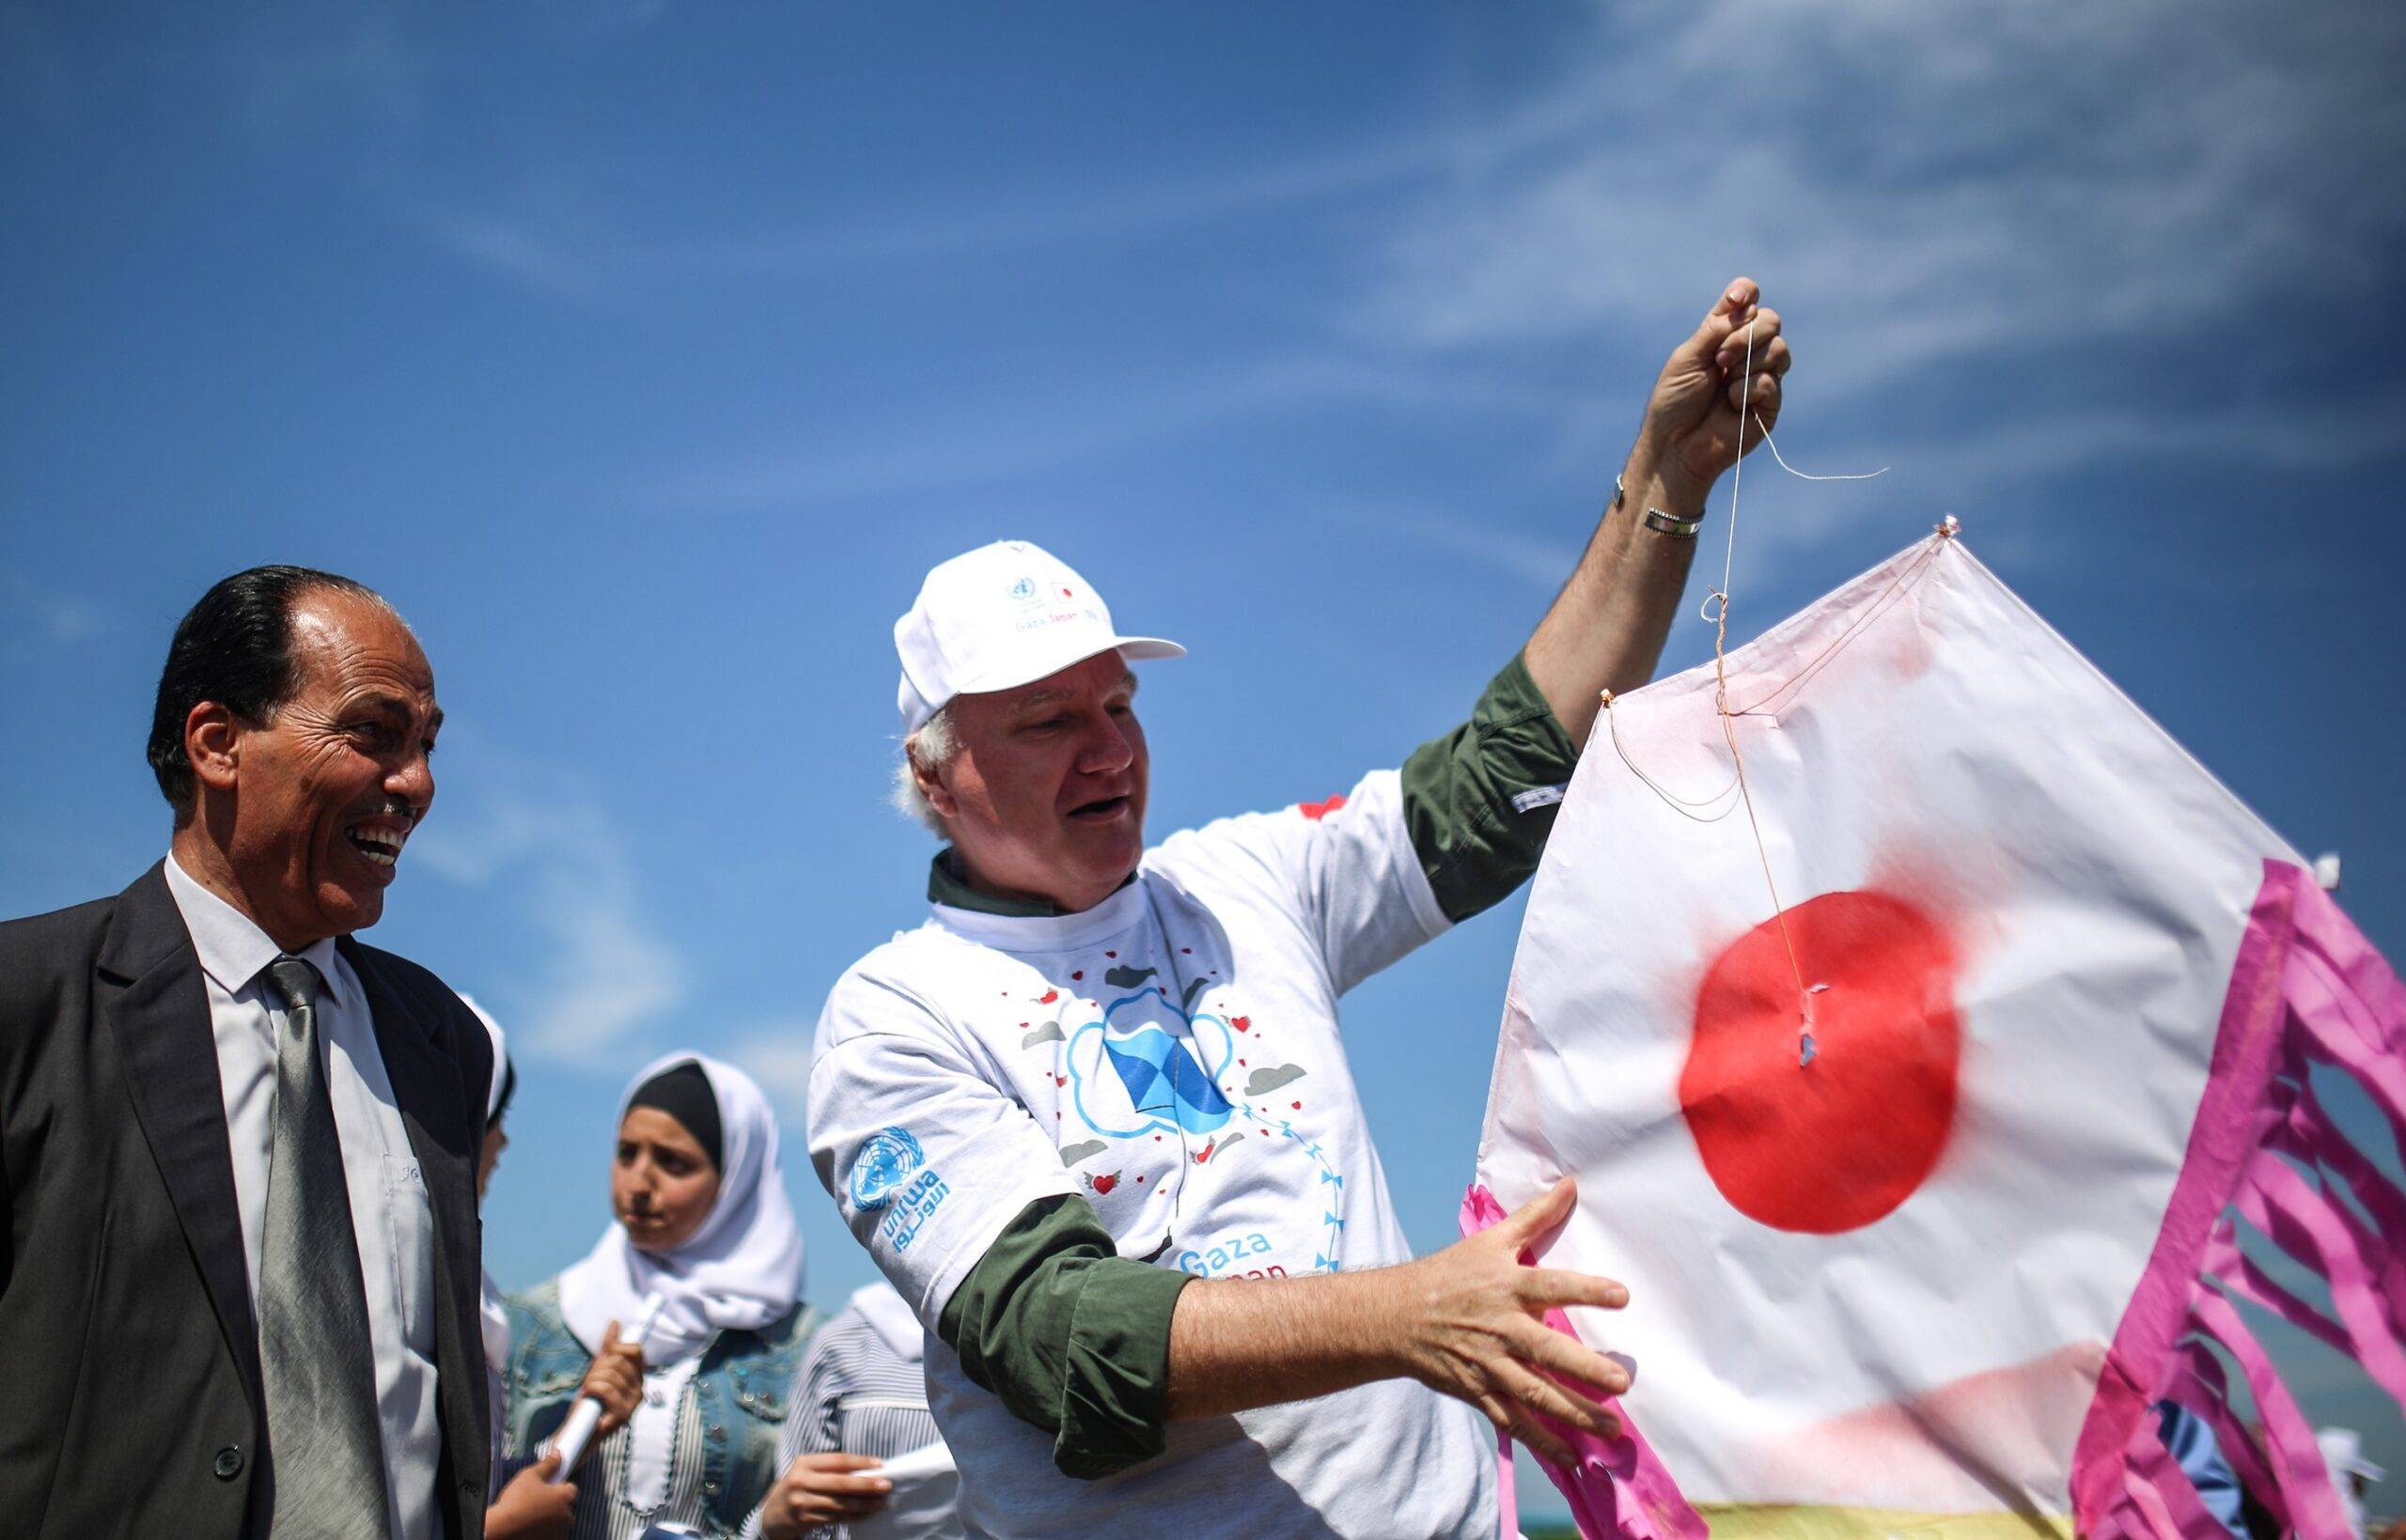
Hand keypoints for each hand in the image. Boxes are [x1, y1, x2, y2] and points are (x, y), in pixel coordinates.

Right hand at [485, 1452, 576, 1539]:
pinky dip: (545, 1530)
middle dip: (556, 1503)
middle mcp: (566, 1515)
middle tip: (537, 1501)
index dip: (560, 1486)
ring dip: (551, 1518)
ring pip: (559, 1521)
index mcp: (565, 1497)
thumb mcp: (530, 1475)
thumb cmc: (516, 1500)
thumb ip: (547, 1465)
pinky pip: (552, 1533)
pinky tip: (530, 1525)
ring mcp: (559, 1531)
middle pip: (566, 1506)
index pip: (571, 1488)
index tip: (549, 1487)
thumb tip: (557, 1454)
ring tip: (531, 1514)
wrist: (502, 1527)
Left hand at [580, 1319, 644, 1439]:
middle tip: (590, 1382)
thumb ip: (608, 1348)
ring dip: (591, 1380)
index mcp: (636, 1377)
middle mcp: (640, 1389)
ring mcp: (633, 1403)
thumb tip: (615, 1323)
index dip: (616, 1348)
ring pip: (610, 1374)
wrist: (577, 1432)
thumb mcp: (598, 1371)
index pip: (635, 1350)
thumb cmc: (589, 1401)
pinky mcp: (623, 1414)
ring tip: (588, 1393)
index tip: (603, 1355)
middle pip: (618, 1360)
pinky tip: (589, 1398)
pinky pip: (605, 1389)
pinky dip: (592, 1389)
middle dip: (598, 1368)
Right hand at [760, 1452, 892, 1537]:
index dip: (861, 1462)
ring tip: (882, 1502)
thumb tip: (867, 1469)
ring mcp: (802, 1502)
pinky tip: (868, 1513)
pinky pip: (836, 1518)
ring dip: (865, 1504)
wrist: (771, 1515)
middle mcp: (801, 1481)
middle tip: (887, 1485)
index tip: (880, 1465)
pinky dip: (855, 1516)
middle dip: (866, 1485)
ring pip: (841, 1504)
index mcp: (804, 1463)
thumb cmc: (798, 1486)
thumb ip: (830, 1468)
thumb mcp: (807, 1471)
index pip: (838, 1460)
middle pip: (840, 1483)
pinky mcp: (806, 1520)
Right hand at [1386, 1177, 1631, 1467]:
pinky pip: (1514, 1421)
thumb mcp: (1489, 1239)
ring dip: (1574, 1414)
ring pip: (1535, 1394)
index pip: (1552, 1286)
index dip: (1586, 1291)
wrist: (1396, 1316)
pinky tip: (1573, 1457)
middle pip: (1546, 1351)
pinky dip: (1542, 1441)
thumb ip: (1535, 1216)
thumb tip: (1571, 1184)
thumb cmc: (1450, 1274)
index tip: (1622, 1296)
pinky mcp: (1480, 1392)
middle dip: (1584, 1369)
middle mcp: (1501, 1327)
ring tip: (1611, 1429)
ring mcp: (1490, 1365)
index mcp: (1506, 1286)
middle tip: (1621, 1382)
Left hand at [1638, 276, 1790, 505]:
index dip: (1746, 293)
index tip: (1736, 299)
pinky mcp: (1769, 402)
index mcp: (1722, 335)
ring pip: (1779, 348)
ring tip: (1724, 383)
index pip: (1747, 300)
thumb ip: (1715, 329)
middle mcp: (1746, 351)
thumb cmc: (1674, 402)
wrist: (1675, 445)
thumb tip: (1746, 306)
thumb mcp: (1687, 357)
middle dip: (1746, 335)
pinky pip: (1771, 381)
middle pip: (1771, 320)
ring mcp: (1760, 375)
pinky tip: (1731, 406)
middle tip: (1719, 359)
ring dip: (1748, 362)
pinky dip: (1747, 390)